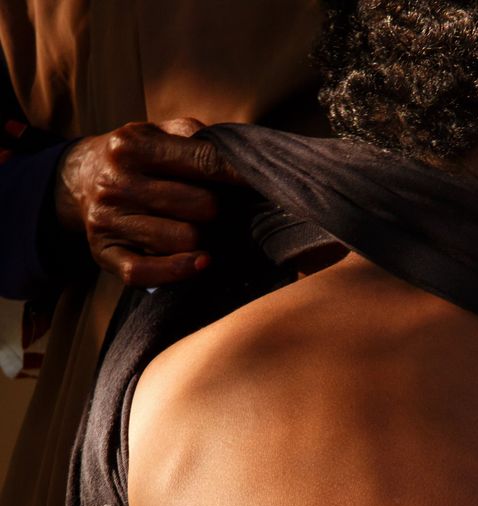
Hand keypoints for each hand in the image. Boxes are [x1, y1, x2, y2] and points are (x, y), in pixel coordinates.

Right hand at [54, 118, 243, 285]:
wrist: (81, 179)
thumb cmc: (139, 159)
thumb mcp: (161, 134)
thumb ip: (200, 140)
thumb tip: (246, 159)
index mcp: (134, 145)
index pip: (205, 162)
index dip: (242, 177)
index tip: (269, 185)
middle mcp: (118, 181)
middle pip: (201, 207)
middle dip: (216, 210)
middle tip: (211, 209)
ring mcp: (109, 219)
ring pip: (185, 240)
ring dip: (201, 239)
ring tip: (195, 229)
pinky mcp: (105, 253)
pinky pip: (149, 274)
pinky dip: (181, 271)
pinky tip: (200, 262)